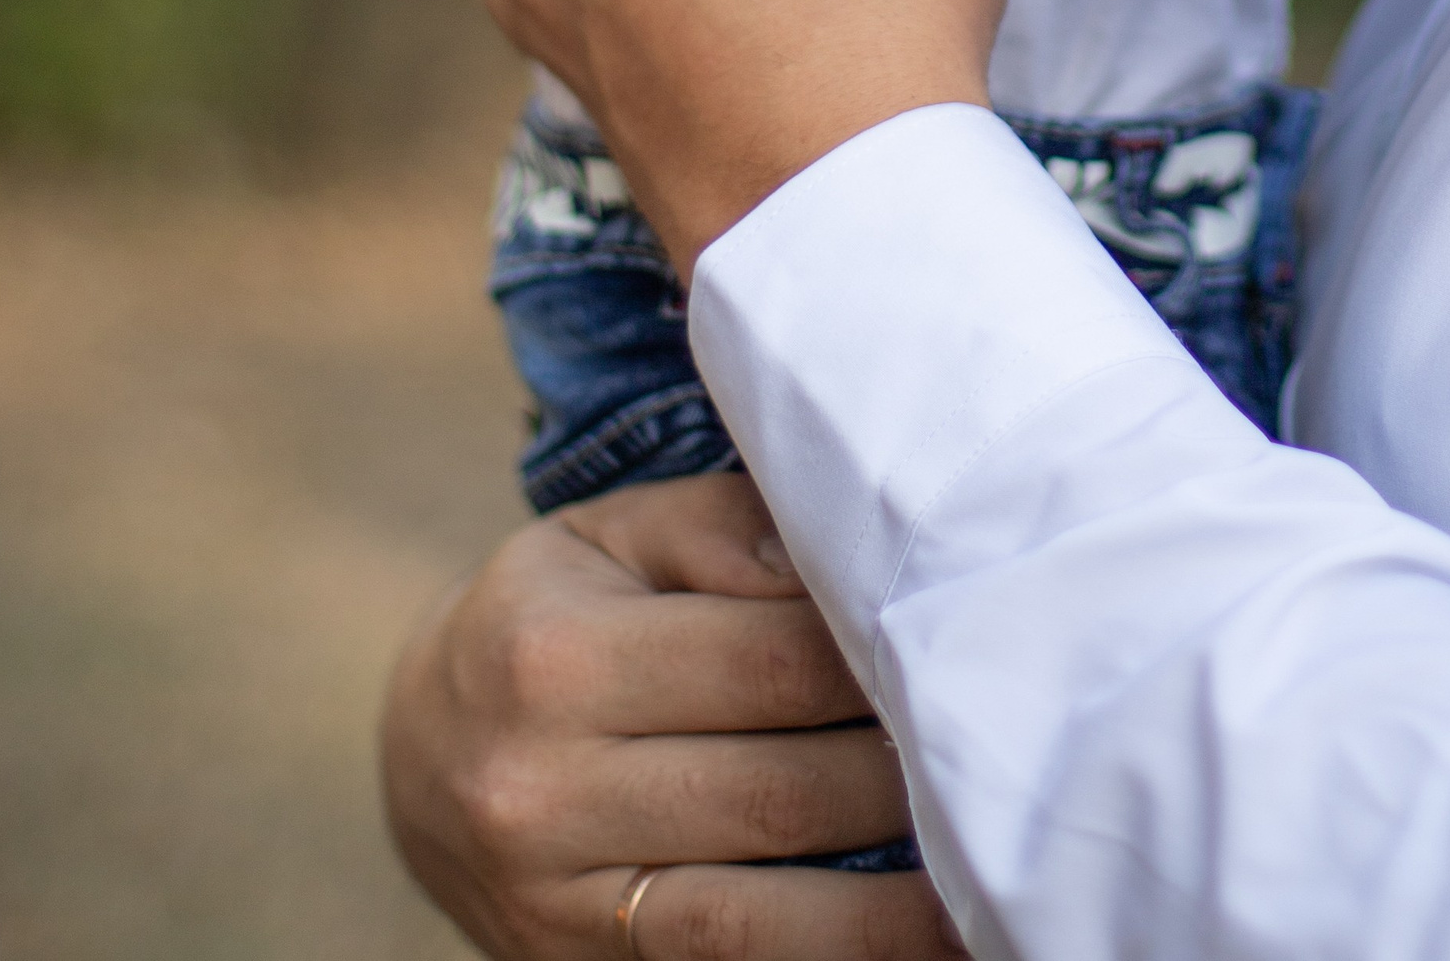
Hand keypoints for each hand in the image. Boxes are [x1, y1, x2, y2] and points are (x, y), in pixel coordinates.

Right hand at [381, 470, 956, 958]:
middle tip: (1036, 746)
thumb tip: (849, 551)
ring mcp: (558, 912)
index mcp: (557, 658)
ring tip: (1007, 880)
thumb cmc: (554, 616)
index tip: (992, 641)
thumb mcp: (615, 537)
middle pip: (781, 794)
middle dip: (913, 776)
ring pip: (762, 922)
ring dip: (897, 913)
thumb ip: (731, 530)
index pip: (768, 662)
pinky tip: (929, 949)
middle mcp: (544, 794)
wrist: (414, 760)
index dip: (885, 658)